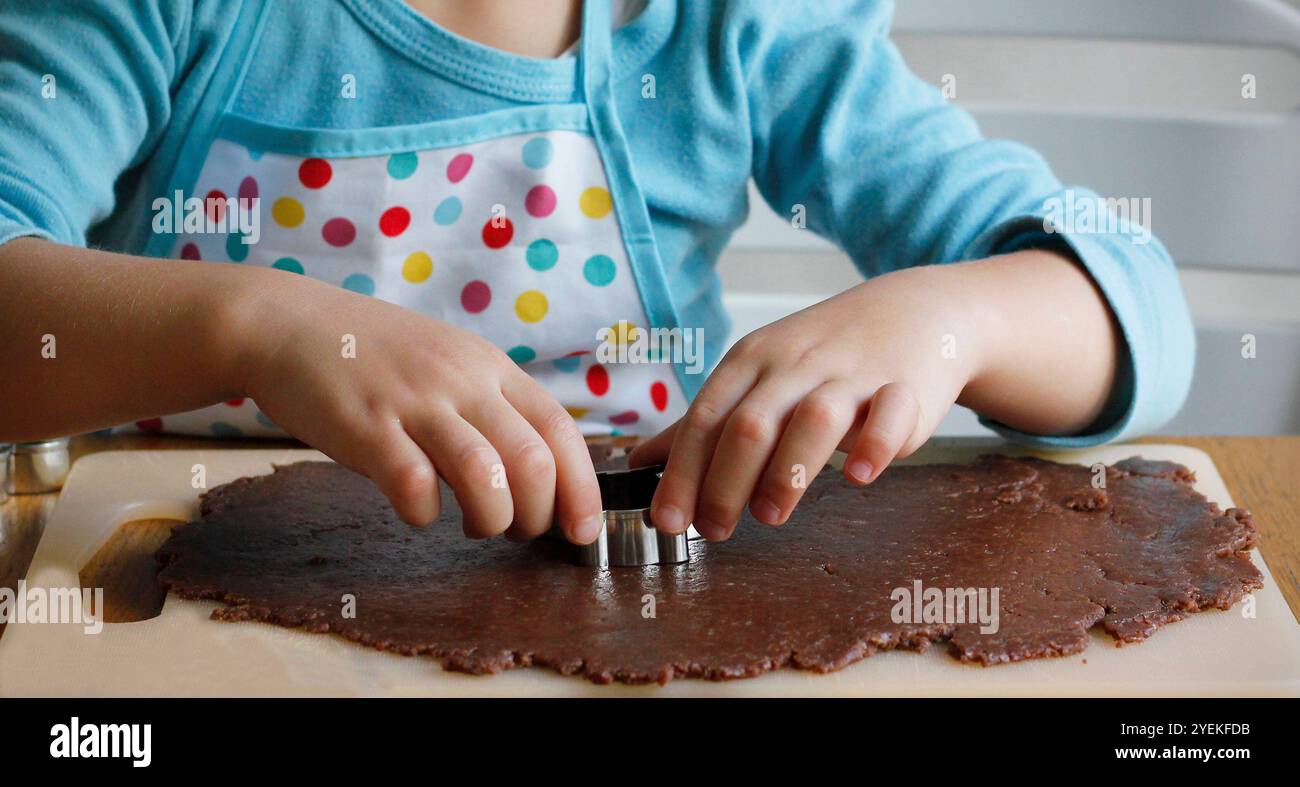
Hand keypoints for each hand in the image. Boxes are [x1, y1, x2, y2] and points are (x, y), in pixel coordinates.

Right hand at [236, 269, 602, 541]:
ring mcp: (414, 402)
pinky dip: (425, 514)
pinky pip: (414, 486)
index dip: (582, 488)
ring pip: (485, 476)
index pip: (560, 430)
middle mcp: (461, 380)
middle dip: (538, 515)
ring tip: (476, 526)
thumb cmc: (374, 356)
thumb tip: (541, 473)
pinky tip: (417, 509)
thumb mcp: (450, 363)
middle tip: (518, 531)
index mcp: (491, 368)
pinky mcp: (366, 426)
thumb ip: (493, 407)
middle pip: (533, 461)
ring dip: (492, 520)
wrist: (288, 322)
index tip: (582, 531)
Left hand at [628, 265, 981, 540]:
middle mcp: (796, 364)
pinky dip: (874, 445)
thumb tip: (640, 462)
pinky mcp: (905, 387)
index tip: (666, 521)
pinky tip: (858, 476)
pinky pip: (889, 414)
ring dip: (787, 470)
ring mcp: (852, 374)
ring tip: (770, 515)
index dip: (682, 473)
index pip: (706, 419)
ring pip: (814, 417)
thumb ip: (705, 423)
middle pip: (750, 423)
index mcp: (752, 361)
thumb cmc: (825, 353)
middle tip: (715, 529)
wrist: (916, 310)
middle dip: (725, 482)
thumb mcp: (757, 373)